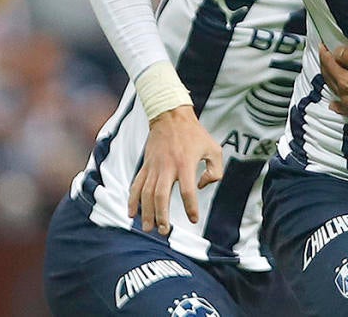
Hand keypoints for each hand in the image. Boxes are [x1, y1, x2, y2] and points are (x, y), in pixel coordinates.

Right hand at [129, 106, 223, 234]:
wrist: (171, 116)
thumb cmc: (194, 134)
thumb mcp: (214, 149)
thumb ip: (215, 170)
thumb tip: (202, 186)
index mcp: (185, 164)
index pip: (187, 191)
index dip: (190, 207)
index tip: (193, 219)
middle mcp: (167, 167)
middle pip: (160, 196)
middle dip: (161, 216)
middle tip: (164, 231)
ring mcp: (154, 167)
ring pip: (146, 193)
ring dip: (146, 213)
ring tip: (149, 228)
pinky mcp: (145, 165)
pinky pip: (136, 185)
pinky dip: (132, 200)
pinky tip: (132, 213)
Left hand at [321, 45, 347, 123]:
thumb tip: (338, 53)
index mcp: (347, 82)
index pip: (330, 64)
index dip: (325, 54)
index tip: (322, 46)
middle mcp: (345, 96)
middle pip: (329, 77)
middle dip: (325, 65)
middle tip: (324, 55)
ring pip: (334, 90)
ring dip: (329, 79)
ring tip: (328, 70)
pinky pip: (341, 108)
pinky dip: (336, 103)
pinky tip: (334, 103)